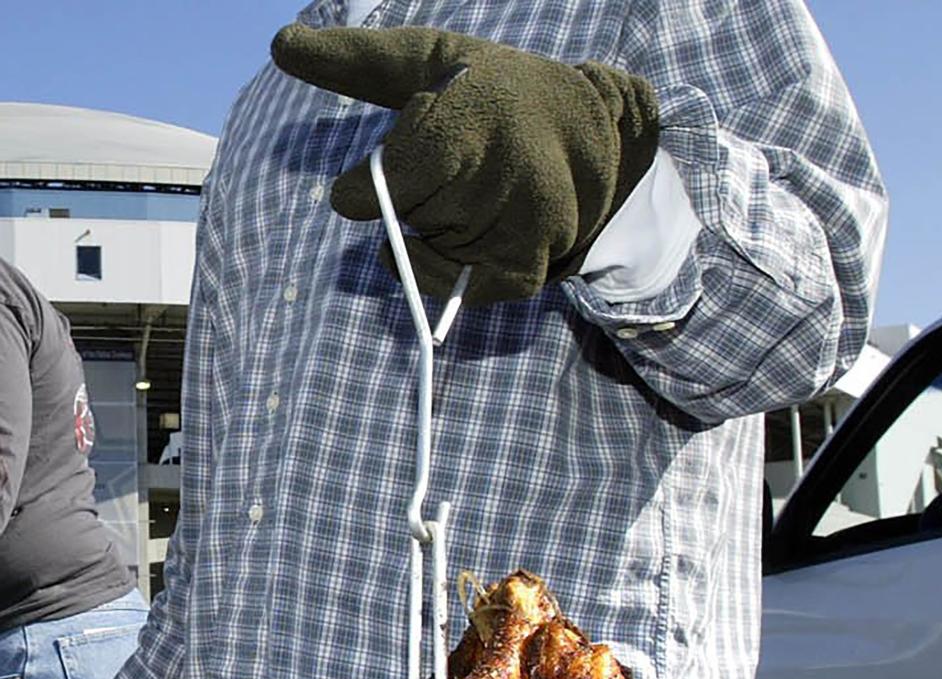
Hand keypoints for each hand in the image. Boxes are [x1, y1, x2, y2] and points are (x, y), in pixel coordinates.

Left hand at [271, 24, 658, 305]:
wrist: (585, 130)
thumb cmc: (490, 91)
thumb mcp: (426, 61)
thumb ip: (353, 60)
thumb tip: (279, 45)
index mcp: (460, 127)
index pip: (381, 190)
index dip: (370, 187)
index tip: (382, 174)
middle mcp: (491, 180)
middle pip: (406, 223)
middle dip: (415, 203)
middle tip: (451, 172)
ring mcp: (512, 230)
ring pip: (430, 258)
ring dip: (435, 236)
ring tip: (469, 196)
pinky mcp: (525, 269)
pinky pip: (459, 292)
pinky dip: (447, 274)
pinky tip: (461, 239)